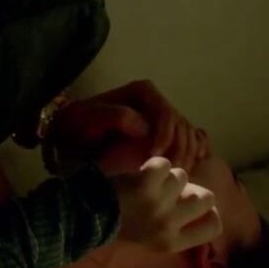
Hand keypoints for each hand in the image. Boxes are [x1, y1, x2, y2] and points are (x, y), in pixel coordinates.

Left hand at [57, 80, 210, 172]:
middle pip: (181, 125)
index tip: (154, 157)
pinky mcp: (165, 132)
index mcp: (143, 92)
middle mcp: (157, 101)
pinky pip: (192, 138)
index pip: (165, 114)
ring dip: (187, 155)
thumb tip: (144, 127)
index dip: (165, 136)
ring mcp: (163, 117)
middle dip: (178, 149)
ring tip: (176, 175)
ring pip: (188, 134)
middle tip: (169, 172)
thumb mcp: (89, 117)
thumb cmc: (78, 125)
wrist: (72, 135)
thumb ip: (115, 116)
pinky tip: (195, 164)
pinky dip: (196, 150)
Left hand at [110, 157, 222, 252]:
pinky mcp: (146, 185)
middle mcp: (169, 225)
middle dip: (190, 188)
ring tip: (146, 185)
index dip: (210, 212)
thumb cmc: (122, 225)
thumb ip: (180, 225)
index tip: (198, 206)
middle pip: (206, 197)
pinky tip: (141, 174)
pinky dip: (153, 164)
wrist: (88, 218)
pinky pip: (164, 164)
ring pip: (181, 176)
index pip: (213, 227)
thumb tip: (204, 201)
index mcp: (172, 243)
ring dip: (166, 176)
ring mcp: (158, 204)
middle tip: (170, 189)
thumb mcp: (154, 237)